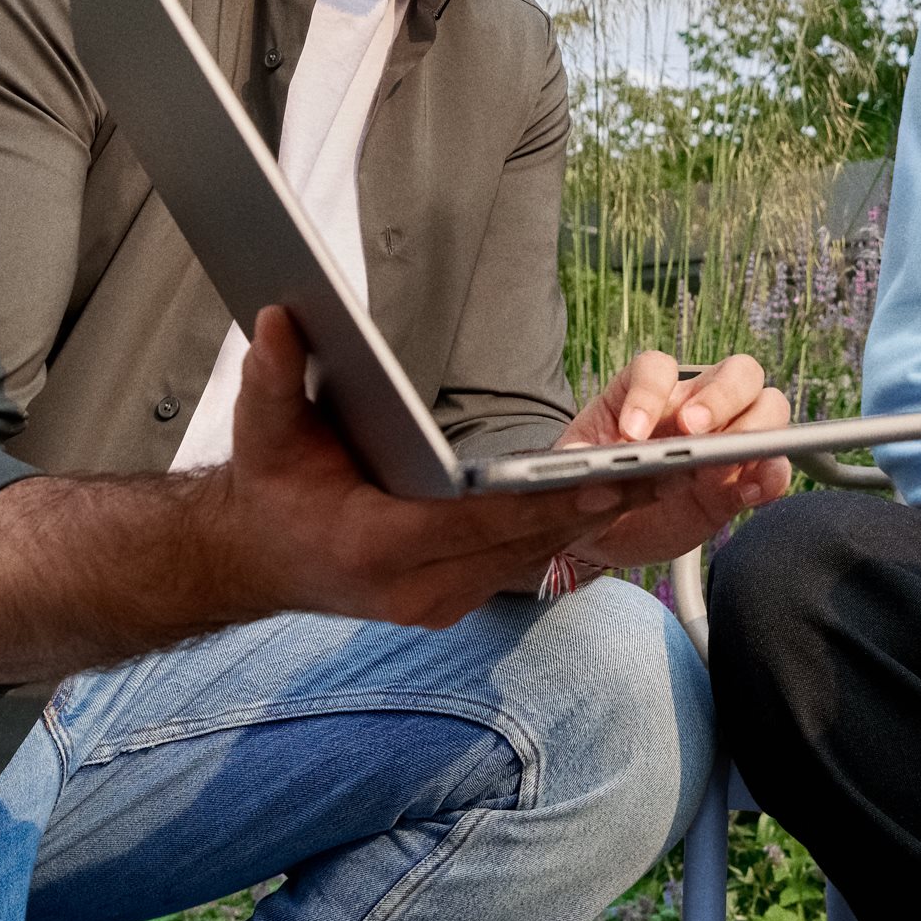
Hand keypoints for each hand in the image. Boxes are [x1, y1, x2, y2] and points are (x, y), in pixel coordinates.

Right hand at [218, 310, 665, 626]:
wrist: (255, 559)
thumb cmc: (269, 489)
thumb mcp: (264, 428)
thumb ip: (272, 375)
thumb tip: (277, 318)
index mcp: (376, 546)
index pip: (476, 521)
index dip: (544, 498)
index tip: (604, 476)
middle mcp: (417, 588)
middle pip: (522, 541)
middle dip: (593, 504)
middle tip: (665, 469)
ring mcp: (438, 602)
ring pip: (531, 556)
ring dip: (591, 518)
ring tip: (660, 477)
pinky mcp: (453, 601)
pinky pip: (521, 564)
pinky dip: (564, 530)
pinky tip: (612, 496)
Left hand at [554, 349, 793, 572]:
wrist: (607, 533)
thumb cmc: (593, 488)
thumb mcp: (572, 476)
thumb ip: (579, 468)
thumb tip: (584, 468)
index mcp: (646, 392)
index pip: (658, 368)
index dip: (648, 393)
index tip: (630, 432)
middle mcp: (695, 406)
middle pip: (736, 371)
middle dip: (721, 396)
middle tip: (692, 430)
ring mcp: (726, 439)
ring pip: (768, 406)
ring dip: (754, 428)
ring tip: (725, 459)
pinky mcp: (742, 480)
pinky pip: (776, 466)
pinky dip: (771, 475)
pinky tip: (750, 493)